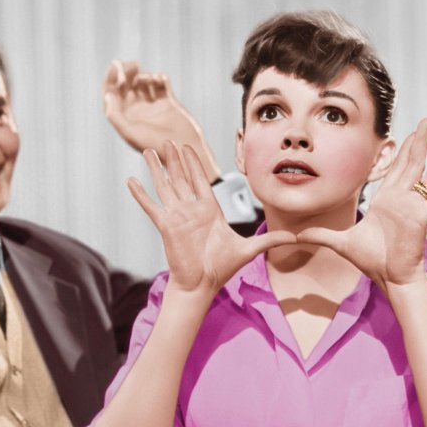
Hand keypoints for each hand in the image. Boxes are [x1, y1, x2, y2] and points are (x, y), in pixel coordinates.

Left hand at [103, 60, 221, 181]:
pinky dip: (159, 77)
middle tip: (133, 65)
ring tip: (149, 80)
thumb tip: (107, 95)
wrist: (183, 148)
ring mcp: (152, 104)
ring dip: (144, 76)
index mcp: (124, 117)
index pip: (112, 92)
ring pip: (143, 81)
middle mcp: (136, 110)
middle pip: (126, 83)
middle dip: (127, 72)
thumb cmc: (154, 145)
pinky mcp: (167, 100)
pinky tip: (160, 80)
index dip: (112, 77)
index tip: (116, 65)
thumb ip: (115, 115)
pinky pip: (160, 83)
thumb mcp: (130, 133)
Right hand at [128, 141, 294, 296]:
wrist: (201, 285)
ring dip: (157, 169)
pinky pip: (151, 206)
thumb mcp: (250, 249)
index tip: (187, 147)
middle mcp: (191, 210)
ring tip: (149, 151)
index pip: (200, 180)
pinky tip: (131, 181)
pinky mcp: (166, 226)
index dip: (193, 163)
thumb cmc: (221, 269)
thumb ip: (270, 240)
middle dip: (175, 159)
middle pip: (181, 178)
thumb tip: (296, 238)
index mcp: (208, 211)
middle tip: (168, 141)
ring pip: (165, 186)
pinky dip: (140, 194)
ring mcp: (177, 217)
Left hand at [297, 119, 426, 290]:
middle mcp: (402, 200)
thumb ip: (319, 235)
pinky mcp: (423, 217)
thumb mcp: (340, 242)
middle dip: (419, 142)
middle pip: (413, 164)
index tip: (406, 134)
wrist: (388, 277)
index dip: (401, 152)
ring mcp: (415, 207)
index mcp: (386, 202)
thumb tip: (293, 236)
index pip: (395, 171)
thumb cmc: (371, 261)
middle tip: (426, 120)